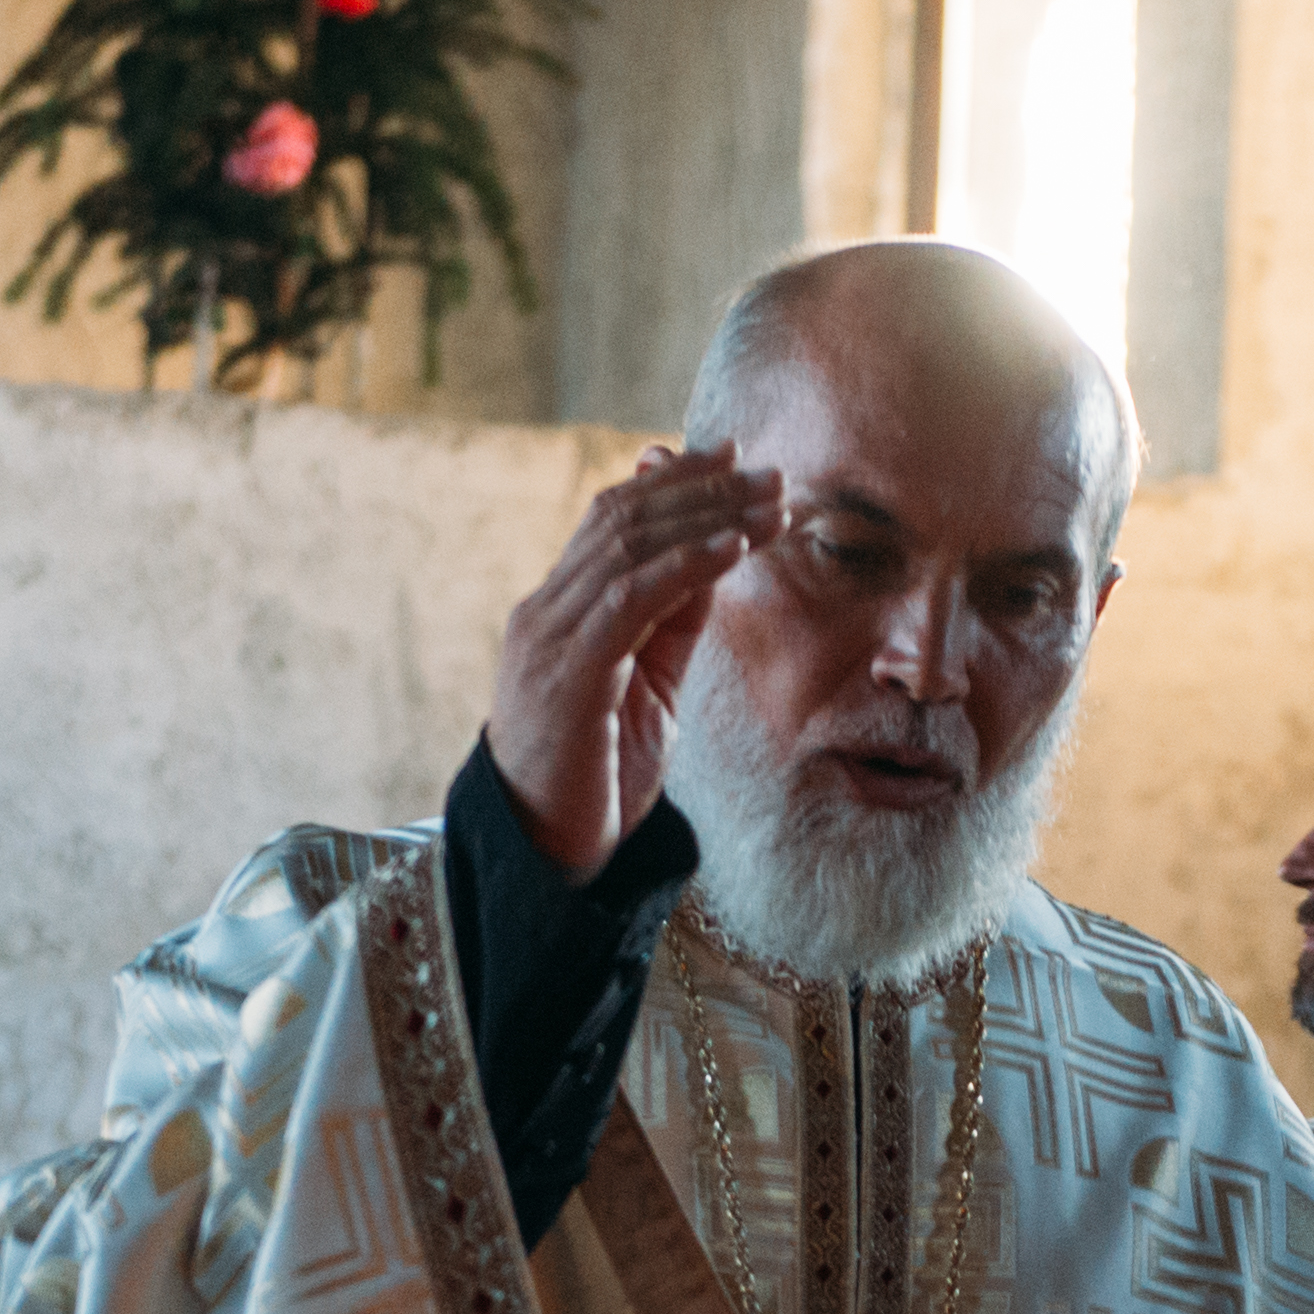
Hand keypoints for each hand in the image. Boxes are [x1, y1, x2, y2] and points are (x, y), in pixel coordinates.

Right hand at [487, 445, 782, 881]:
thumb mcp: (648, 691)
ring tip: (769, 502)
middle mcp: (548, 612)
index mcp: (560, 614)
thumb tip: (716, 563)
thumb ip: (671, 628)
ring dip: (709, 516)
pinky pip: (633, 596)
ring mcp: (551, 636)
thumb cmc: (594, 781)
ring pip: (630, 544)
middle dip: (702, 488)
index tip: (733, 459)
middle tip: (769, 472)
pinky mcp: (569, 670)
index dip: (673, 482)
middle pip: (624, 517)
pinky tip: (735, 547)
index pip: (613, 521)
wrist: (543, 854)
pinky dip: (688, 563)